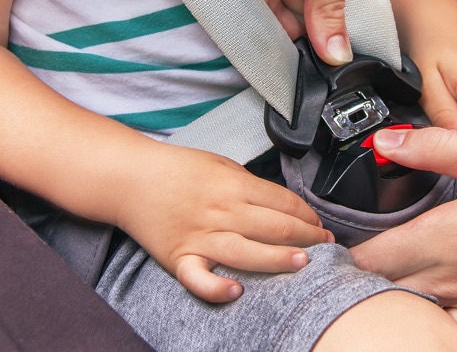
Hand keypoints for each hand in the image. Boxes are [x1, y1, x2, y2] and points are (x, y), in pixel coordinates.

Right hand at [116, 145, 332, 302]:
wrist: (131, 178)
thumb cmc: (176, 169)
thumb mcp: (220, 164)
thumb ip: (249, 184)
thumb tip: (280, 204)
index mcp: (233, 185)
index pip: (283, 202)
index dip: (308, 214)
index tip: (320, 224)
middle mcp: (221, 211)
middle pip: (274, 227)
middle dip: (307, 237)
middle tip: (326, 246)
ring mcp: (200, 236)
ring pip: (248, 253)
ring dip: (278, 260)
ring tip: (303, 264)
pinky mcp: (180, 257)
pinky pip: (200, 279)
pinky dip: (216, 288)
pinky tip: (236, 292)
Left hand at [351, 127, 456, 349]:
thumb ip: (437, 149)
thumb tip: (387, 141)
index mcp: (452, 238)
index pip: (372, 260)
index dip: (346, 257)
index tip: (337, 249)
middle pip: (387, 297)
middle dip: (368, 285)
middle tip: (362, 269)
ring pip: (420, 326)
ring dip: (403, 311)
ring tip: (400, 292)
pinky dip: (445, 336)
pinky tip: (445, 316)